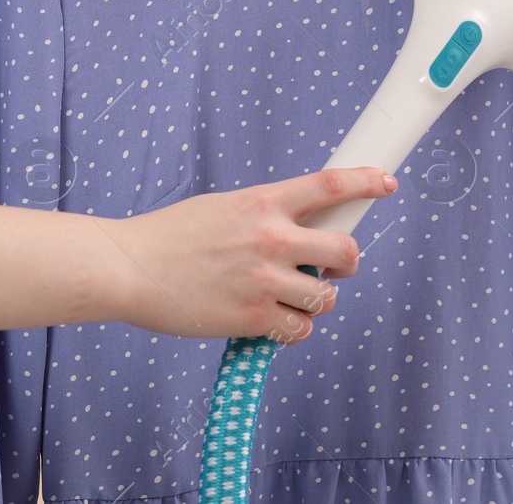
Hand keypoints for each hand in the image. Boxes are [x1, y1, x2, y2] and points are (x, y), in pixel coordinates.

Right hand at [111, 167, 396, 342]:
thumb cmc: (169, 237)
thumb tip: (300, 226)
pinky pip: (299, 328)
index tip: (386, 184)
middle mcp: (271, 237)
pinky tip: (277, 323)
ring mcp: (263, 278)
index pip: (331, 185)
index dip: (366, 182)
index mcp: (263, 202)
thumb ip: (265, 213)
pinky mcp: (251, 317)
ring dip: (317, 299)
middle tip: (332, 267)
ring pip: (327, 295)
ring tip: (292, 298)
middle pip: (345, 249)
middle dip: (346, 262)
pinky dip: (294, 329)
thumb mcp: (224, 208)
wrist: (126, 268)